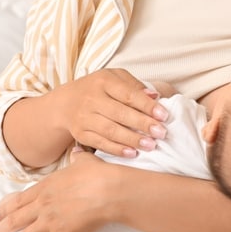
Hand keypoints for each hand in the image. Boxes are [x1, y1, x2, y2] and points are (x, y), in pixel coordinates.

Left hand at [0, 149, 114, 231]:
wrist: (108, 189)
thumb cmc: (98, 174)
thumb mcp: (85, 161)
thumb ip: (78, 158)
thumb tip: (79, 151)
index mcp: (44, 187)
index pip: (17, 200)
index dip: (3, 209)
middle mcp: (42, 205)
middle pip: (14, 219)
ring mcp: (50, 222)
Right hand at [50, 68, 168, 157]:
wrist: (66, 103)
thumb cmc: (98, 89)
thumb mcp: (114, 78)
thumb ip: (134, 85)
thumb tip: (155, 97)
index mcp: (103, 81)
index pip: (128, 94)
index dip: (147, 106)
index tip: (164, 115)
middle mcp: (91, 98)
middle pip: (120, 113)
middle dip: (142, 124)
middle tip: (161, 133)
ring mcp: (84, 117)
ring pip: (110, 130)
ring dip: (132, 139)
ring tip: (150, 145)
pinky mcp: (80, 133)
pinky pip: (100, 143)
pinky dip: (116, 149)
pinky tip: (132, 153)